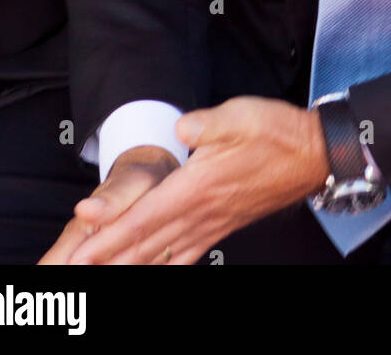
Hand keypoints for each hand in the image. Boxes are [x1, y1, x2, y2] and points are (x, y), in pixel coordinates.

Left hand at [56, 96, 329, 265]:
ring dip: (130, 266)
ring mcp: (213, 224)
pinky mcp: (223, 226)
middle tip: (77, 270)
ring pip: (163, 254)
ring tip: (104, 275)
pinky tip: (154, 269)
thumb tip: (180, 129)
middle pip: (146, 243)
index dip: (110, 235)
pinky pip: (186, 254)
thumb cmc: (276, 134)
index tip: (82, 249)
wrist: (312, 155)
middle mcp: (202, 212)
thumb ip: (204, 124)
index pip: (144, 217)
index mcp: (198, 186)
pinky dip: (163, 265)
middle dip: (109, 259)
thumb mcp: (238, 115)